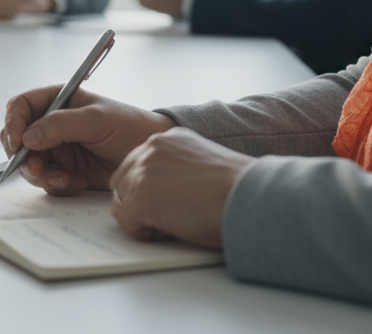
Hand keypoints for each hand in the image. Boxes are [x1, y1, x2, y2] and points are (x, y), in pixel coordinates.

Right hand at [1, 86, 175, 195]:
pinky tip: (76, 183)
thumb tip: (28, 136)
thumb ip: (61, 124)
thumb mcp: (97, 119)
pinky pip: (46, 181)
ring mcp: (57, 149)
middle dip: (24, 157)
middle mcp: (51, 124)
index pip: (21, 106)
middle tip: (37, 169)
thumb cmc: (129, 126)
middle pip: (17, 139)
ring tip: (64, 179)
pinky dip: (56, 185)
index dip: (13, 123)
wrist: (149, 156)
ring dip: (41, 175)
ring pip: (29, 164)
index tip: (16, 142)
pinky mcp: (64, 171)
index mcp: (57, 101)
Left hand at [108, 127, 253, 249]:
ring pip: (122, 202)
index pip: (138, 165)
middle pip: (121, 181)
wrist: (249, 197)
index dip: (150, 190)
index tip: (171, 202)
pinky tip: (174, 228)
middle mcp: (152, 148)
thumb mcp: (203, 165)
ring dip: (143, 218)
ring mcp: (143, 170)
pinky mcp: (140, 196)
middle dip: (138, 202)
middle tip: (170, 216)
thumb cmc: (237, 190)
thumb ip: (177, 169)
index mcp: (169, 138)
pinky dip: (145, 233)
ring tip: (176, 221)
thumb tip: (163, 191)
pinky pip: (126, 222)